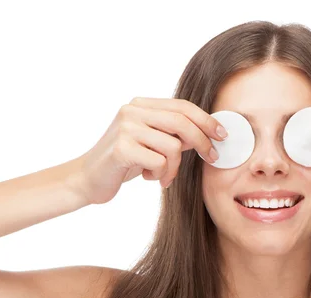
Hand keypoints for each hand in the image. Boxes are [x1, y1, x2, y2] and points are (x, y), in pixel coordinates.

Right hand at [67, 97, 225, 204]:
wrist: (88, 179)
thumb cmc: (124, 162)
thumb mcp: (152, 143)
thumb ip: (174, 134)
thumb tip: (210, 132)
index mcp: (140, 105)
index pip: (182, 106)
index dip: (206, 120)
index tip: (222, 135)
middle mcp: (132, 111)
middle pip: (182, 122)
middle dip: (203, 142)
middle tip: (211, 157)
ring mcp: (125, 128)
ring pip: (173, 146)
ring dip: (174, 168)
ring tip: (163, 176)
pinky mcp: (122, 148)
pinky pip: (160, 162)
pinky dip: (161, 175)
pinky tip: (149, 178)